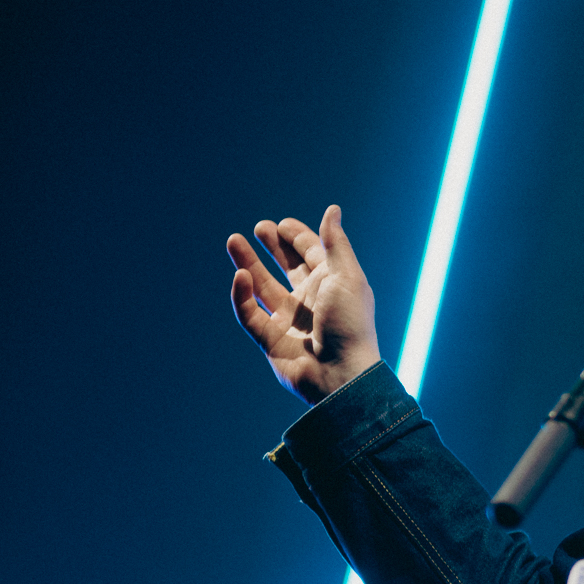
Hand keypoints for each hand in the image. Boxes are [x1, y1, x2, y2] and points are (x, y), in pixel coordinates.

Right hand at [228, 204, 382, 404]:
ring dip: (248, 264)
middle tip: (258, 228)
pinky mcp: (270, 339)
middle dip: (272, 247)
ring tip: (233, 241)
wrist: (342, 374)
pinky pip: (250, 314)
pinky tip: (239, 275)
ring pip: (262, 287)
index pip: (312, 254)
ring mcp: (289, 320)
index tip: (281, 224)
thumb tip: (332, 209)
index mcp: (332, 285)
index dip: (297, 237)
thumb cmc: (350, 324)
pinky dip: (242, 295)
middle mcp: (310, 300)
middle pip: (287, 267)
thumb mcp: (346, 276)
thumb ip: (334, 243)